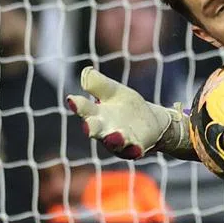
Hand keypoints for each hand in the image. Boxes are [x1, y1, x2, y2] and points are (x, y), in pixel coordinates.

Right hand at [66, 67, 180, 159]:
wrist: (151, 121)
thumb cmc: (126, 106)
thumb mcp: (114, 91)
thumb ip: (99, 84)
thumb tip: (86, 72)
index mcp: (96, 113)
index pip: (83, 108)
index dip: (78, 104)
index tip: (73, 99)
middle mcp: (104, 129)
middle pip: (94, 129)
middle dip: (91, 127)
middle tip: (89, 127)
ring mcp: (119, 141)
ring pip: (113, 142)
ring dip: (114, 139)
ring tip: (117, 135)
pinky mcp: (135, 148)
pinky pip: (133, 150)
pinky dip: (134, 150)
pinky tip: (137, 148)